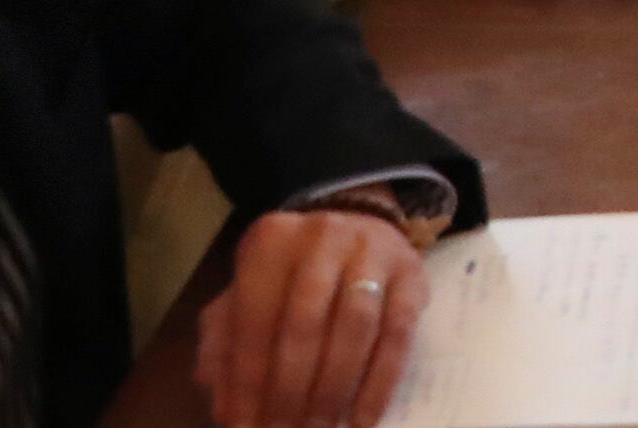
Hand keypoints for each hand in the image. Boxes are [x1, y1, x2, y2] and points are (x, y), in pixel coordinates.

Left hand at [196, 206, 427, 427]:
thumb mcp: (247, 297)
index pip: (254, 320)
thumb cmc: (291, 277)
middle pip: (304, 325)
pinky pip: (397, 334)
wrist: (358, 228)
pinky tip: (362, 420)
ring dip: (333, 390)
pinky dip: (379, 384)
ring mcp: (373, 251)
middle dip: (290, 391)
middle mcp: (322, 237)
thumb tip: (226, 407)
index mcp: (271, 242)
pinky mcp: (412, 273)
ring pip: (354, 328)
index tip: (243, 427)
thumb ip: (226, 347)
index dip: (247, 381)